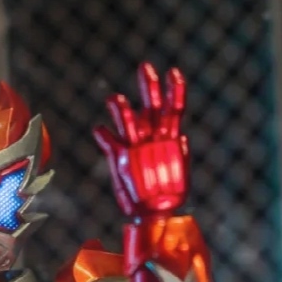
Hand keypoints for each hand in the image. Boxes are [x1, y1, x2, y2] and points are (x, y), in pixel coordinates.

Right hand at [94, 63, 188, 216]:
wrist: (154, 215)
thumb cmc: (169, 197)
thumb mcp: (180, 175)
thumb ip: (179, 155)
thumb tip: (182, 138)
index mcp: (169, 138)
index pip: (173, 109)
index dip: (175, 90)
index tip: (173, 72)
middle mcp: (152, 139)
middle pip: (151, 106)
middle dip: (149, 86)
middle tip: (145, 66)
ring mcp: (136, 147)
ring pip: (128, 120)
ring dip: (121, 107)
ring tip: (114, 99)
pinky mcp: (121, 159)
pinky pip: (110, 143)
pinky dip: (104, 135)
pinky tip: (99, 129)